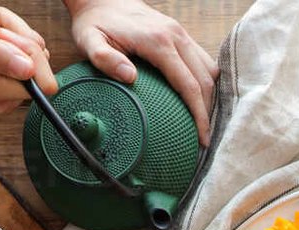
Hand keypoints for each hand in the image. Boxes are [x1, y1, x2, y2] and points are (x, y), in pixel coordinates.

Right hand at [0, 0, 56, 112]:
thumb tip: (28, 71)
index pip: (37, 82)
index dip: (26, 51)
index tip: (0, 35)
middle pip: (39, 69)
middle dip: (18, 38)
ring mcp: (2, 87)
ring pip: (34, 56)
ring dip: (12, 32)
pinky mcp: (5, 77)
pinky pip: (25, 53)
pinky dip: (9, 33)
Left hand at [66, 0, 217, 142]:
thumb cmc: (95, 23)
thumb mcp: (89, 41)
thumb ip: (105, 59)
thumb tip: (130, 77)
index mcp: (159, 42)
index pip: (189, 84)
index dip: (199, 114)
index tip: (201, 138)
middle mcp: (176, 36)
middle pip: (205, 80)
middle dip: (208, 111)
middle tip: (203, 138)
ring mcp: (181, 33)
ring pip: (209, 69)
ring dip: (209, 96)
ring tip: (202, 120)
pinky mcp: (181, 34)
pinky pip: (203, 60)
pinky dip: (205, 81)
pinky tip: (197, 98)